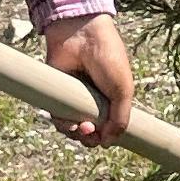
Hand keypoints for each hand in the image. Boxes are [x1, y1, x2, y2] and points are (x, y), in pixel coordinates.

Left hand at [44, 11, 136, 147]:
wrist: (83, 36)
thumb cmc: (108, 59)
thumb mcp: (122, 91)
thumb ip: (120, 119)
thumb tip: (107, 144)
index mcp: (111, 100)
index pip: (107, 128)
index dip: (105, 137)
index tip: (104, 139)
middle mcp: (92, 101)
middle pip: (88, 132)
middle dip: (89, 138)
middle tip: (89, 133)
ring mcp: (74, 98)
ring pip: (72, 128)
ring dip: (75, 134)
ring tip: (80, 128)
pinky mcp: (57, 94)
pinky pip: (57, 117)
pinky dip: (62, 123)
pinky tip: (70, 122)